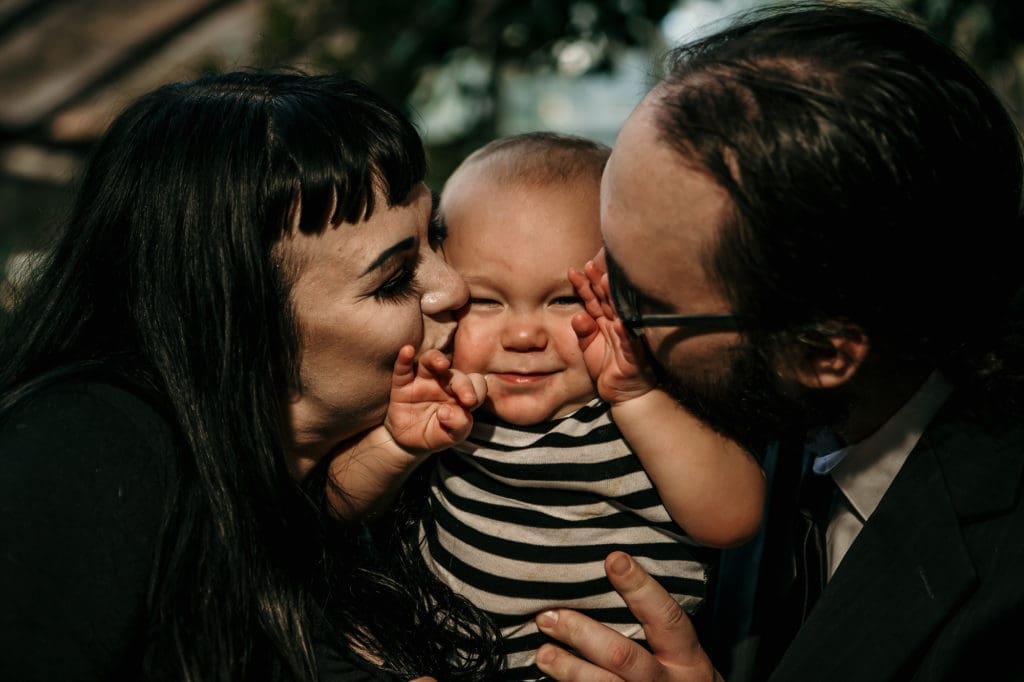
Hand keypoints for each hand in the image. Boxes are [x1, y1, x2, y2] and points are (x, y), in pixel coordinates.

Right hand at [384, 345, 486, 455]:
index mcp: (461, 393)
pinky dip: (404, 359)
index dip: (477, 390)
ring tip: (442, 364)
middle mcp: (444, 382)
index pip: (476, 384)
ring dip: (436, 359)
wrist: (409, 443)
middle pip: (455, 374)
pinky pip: (403, 368)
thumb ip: (459, 425)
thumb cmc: (436, 434)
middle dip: (463, 384)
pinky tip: (407, 350)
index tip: (471, 403)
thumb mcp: (452, 436)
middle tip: (467, 399)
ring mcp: (422, 381)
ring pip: (430, 361)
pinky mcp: (402, 385)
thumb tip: (448, 411)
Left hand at [533, 552, 722, 681]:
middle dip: (582, 634)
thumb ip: (651, 623)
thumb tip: (611, 570)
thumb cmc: (676, 675)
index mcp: (686, 656)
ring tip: (543, 653)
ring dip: (569, 668)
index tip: (613, 560)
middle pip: (624, 656)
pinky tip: (551, 676)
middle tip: (550, 616)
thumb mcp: (679, 651)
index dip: (640, 588)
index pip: (666, 616)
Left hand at [568, 250, 655, 404]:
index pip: (595, 300)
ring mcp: (627, 338)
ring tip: (605, 281)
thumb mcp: (589, 347)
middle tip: (590, 266)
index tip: (575, 270)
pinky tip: (620, 322)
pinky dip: (625, 333)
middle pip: (608, 300)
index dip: (585, 285)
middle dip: (599, 283)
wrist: (624, 392)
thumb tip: (577, 317)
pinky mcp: (634, 356)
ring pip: (619, 314)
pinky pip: (629, 343)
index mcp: (606, 321)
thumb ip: (583, 330)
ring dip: (613, 299)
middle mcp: (618, 325)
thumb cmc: (608, 366)